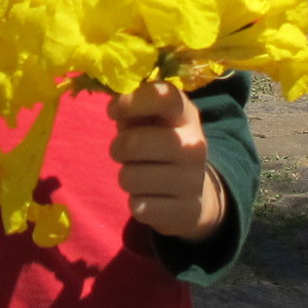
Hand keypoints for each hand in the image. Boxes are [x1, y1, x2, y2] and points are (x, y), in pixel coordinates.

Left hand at [107, 80, 224, 241]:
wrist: (195, 191)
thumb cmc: (160, 142)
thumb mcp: (152, 120)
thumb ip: (134, 108)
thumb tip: (115, 105)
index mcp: (186, 114)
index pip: (163, 97)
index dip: (131, 101)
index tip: (113, 111)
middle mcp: (194, 145)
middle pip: (134, 143)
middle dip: (118, 147)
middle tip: (121, 150)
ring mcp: (193, 180)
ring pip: (130, 178)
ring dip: (126, 176)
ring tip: (139, 173)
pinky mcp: (187, 211)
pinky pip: (138, 207)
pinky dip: (137, 202)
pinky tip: (151, 197)